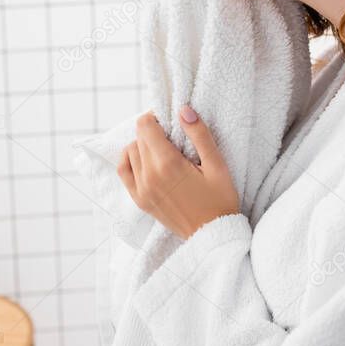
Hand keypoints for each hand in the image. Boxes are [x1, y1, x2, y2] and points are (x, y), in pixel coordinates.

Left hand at [117, 105, 239, 239]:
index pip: (145, 126)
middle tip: (171, 136)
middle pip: (139, 137)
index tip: (169, 121)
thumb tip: (183, 110)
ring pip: (130, 151)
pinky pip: (124, 170)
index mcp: (168, 164)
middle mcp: (149, 175)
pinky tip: (145, 160)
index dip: (155, 116)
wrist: (213, 236)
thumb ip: (200, 134)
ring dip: (142, 144)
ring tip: (162, 149)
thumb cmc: (220, 199)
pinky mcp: (139, 200)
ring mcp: (141, 189)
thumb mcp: (217, 165)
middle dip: (152, 130)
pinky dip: (130, 159)